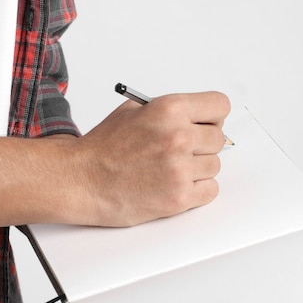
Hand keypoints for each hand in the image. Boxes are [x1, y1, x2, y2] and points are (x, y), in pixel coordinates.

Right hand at [74, 91, 229, 226]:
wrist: (82, 180)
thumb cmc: (103, 148)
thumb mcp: (134, 111)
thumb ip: (170, 111)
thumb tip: (198, 118)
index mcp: (169, 109)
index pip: (220, 106)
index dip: (213, 116)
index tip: (205, 124)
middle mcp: (178, 137)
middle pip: (218, 139)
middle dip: (202, 145)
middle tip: (181, 151)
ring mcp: (179, 169)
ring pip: (214, 166)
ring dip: (198, 169)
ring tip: (170, 170)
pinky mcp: (179, 197)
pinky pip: (210, 190)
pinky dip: (197, 190)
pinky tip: (175, 185)